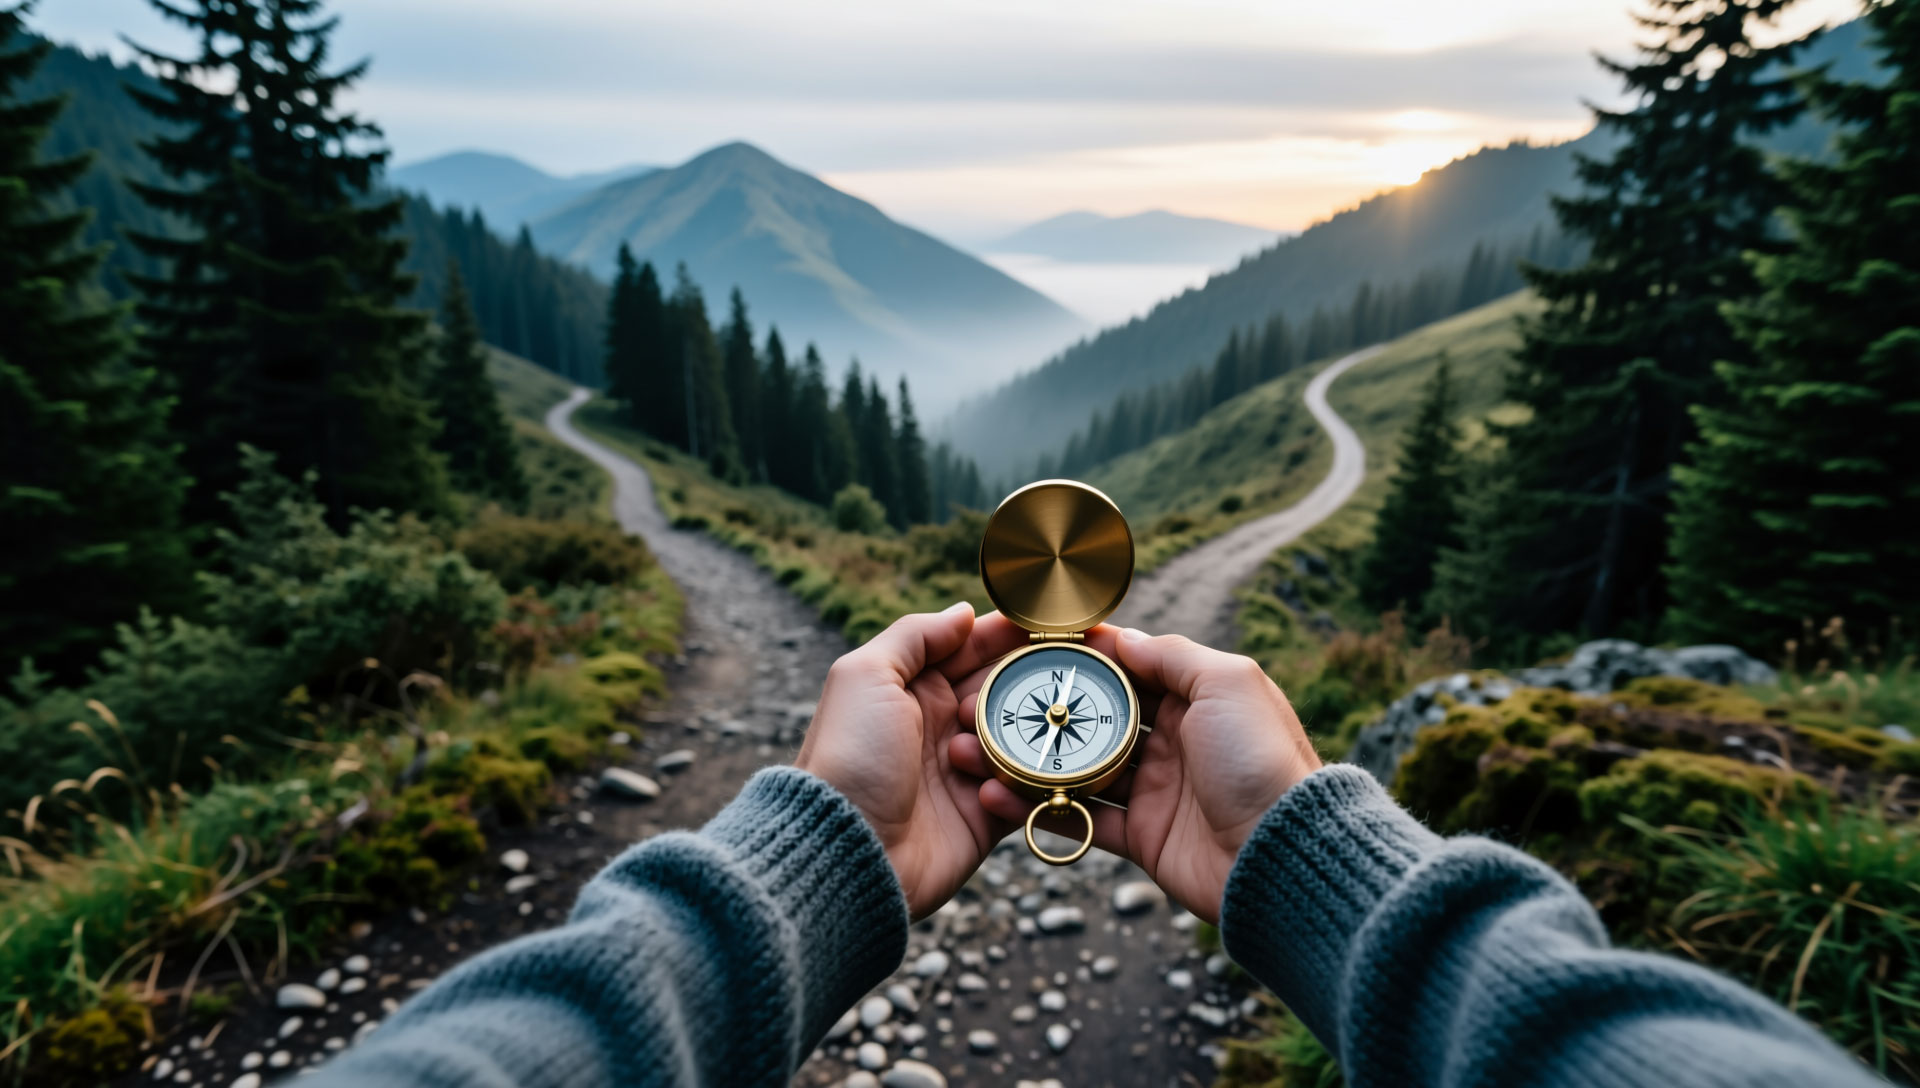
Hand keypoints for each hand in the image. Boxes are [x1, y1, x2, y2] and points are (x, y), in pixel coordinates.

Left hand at [793, 603, 1027, 918]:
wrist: (847, 852)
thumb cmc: (848, 757)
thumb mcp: (866, 676)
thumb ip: (914, 637)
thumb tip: (962, 612)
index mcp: (915, 688)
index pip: (975, 648)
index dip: (1013, 634)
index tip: (1056, 622)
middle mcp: (943, 726)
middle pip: (1007, 691)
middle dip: (1030, 683)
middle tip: (1059, 678)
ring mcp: (966, 771)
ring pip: (1022, 739)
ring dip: (1016, 737)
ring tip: (985, 746)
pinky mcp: (984, 816)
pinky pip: (1023, 792)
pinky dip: (1020, 786)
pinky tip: (994, 788)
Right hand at [955, 627, 1318, 922]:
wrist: (1280, 856)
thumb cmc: (1261, 759)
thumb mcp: (1228, 683)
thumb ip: (1173, 656)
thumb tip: (1121, 637)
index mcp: (1198, 699)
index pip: (1133, 667)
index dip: (1087, 656)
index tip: (1033, 645)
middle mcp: (1175, 742)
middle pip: (1098, 717)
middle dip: (1049, 709)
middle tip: (992, 698)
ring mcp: (1157, 790)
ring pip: (1082, 768)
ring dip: (1034, 759)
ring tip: (982, 748)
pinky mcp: (1144, 837)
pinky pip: (1082, 818)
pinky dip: (1041, 810)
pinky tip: (999, 798)